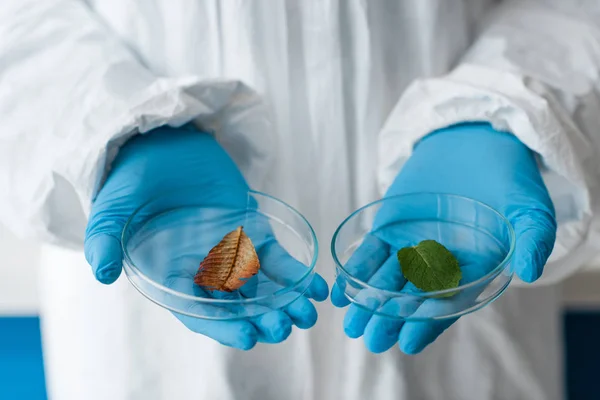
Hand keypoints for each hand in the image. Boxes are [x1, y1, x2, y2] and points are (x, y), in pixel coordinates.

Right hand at [85, 125, 327, 349]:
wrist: (162, 144)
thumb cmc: (133, 179)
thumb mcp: (113, 208)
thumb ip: (106, 238)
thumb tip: (102, 274)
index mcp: (170, 275)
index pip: (197, 309)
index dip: (221, 325)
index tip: (247, 336)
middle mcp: (203, 271)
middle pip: (235, 305)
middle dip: (260, 318)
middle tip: (283, 327)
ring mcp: (230, 253)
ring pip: (261, 287)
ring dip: (285, 303)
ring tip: (308, 315)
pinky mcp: (252, 231)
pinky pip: (277, 258)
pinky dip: (297, 273)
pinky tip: (316, 288)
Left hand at [331, 123, 555, 353]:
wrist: (474, 140)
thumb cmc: (509, 176)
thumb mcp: (530, 205)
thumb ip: (533, 237)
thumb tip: (529, 271)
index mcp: (472, 270)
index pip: (449, 303)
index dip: (429, 322)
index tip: (408, 341)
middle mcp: (440, 266)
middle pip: (412, 298)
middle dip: (391, 318)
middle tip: (371, 338)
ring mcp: (412, 248)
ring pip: (387, 280)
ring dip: (368, 301)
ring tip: (351, 322)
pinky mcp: (391, 229)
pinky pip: (371, 253)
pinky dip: (356, 270)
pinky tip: (340, 288)